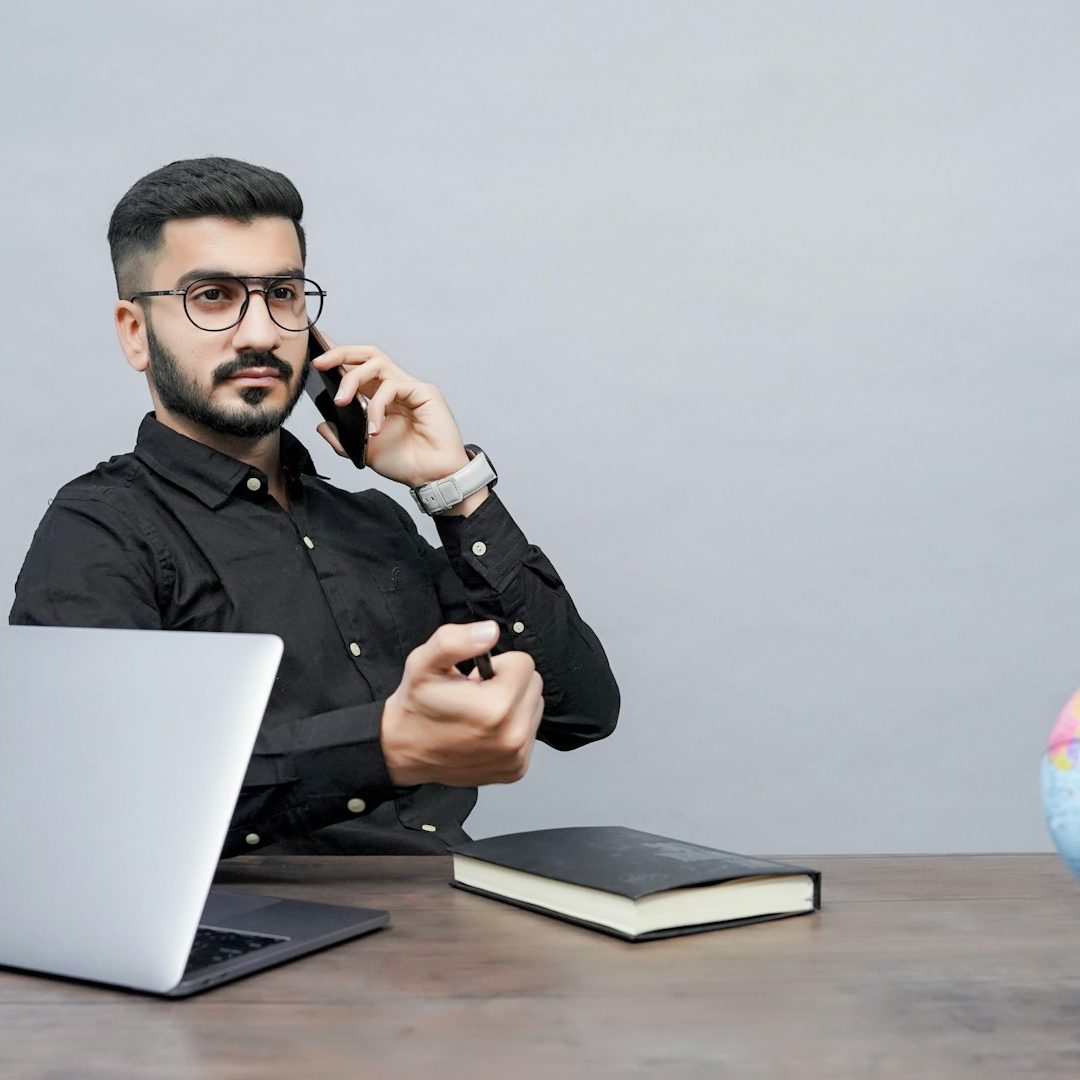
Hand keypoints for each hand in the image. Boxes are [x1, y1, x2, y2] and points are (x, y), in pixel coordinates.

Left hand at [312, 336, 469, 486]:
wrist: (432, 478)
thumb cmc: (406, 463)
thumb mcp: (364, 451)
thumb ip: (343, 438)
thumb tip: (321, 425)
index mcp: (382, 397)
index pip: (359, 367)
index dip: (338, 355)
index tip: (316, 353)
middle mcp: (396, 387)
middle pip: (367, 354)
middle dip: (340, 353)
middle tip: (320, 364)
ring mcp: (410, 388)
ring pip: (377, 363)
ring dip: (352, 379)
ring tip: (341, 402)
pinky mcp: (424, 393)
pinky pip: (392, 387)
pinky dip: (377, 406)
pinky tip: (374, 428)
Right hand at [380, 621, 543, 787]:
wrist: (404, 750)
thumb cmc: (416, 705)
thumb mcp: (424, 663)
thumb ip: (455, 641)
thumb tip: (490, 631)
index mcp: (495, 708)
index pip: (524, 663)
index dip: (497, 664)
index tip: (474, 678)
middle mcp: (512, 737)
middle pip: (533, 684)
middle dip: (508, 682)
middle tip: (476, 694)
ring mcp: (516, 757)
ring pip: (534, 707)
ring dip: (512, 703)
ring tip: (480, 712)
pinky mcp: (517, 769)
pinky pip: (530, 731)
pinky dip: (512, 726)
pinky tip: (485, 730)